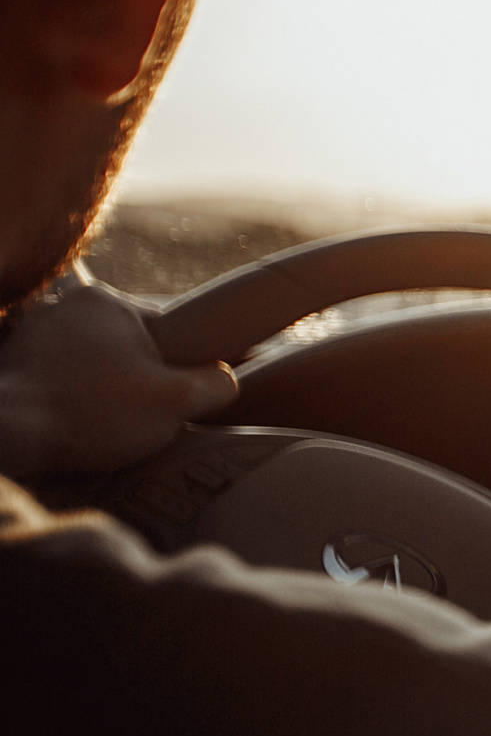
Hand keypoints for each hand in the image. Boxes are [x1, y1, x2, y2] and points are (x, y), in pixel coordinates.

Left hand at [0, 278, 235, 477]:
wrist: (8, 433)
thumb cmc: (93, 414)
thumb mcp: (177, 402)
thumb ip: (215, 384)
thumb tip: (224, 378)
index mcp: (108, 302)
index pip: (165, 329)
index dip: (178, 367)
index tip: (171, 396)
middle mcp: (65, 304)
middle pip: (124, 343)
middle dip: (134, 376)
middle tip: (134, 414)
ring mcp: (30, 329)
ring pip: (88, 358)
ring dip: (98, 384)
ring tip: (98, 419)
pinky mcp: (9, 358)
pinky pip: (55, 372)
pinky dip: (66, 392)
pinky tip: (69, 418)